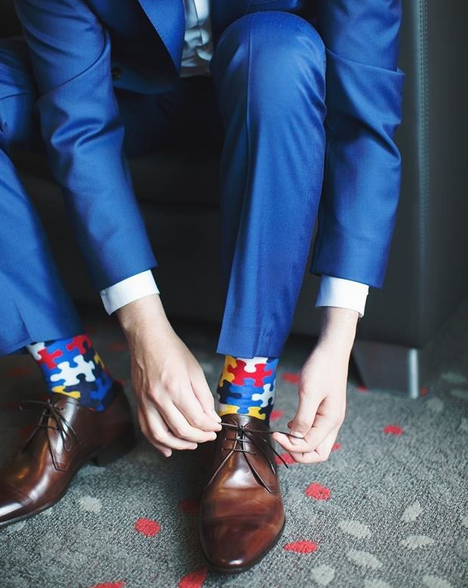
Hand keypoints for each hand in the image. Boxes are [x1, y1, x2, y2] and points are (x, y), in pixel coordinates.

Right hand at [117, 294, 221, 457]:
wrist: (147, 338)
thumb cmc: (172, 350)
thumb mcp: (195, 370)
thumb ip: (204, 397)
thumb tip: (212, 419)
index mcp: (176, 388)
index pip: (197, 419)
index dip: (210, 428)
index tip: (216, 428)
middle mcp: (159, 398)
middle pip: (181, 430)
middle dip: (199, 438)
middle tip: (209, 437)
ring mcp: (145, 402)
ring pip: (161, 436)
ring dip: (179, 445)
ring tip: (192, 444)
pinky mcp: (138, 403)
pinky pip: (146, 430)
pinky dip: (156, 443)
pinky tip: (168, 449)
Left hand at [272, 307, 358, 463]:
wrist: (332, 350)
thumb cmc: (322, 368)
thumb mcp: (308, 392)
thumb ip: (303, 418)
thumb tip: (296, 438)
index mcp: (330, 421)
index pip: (310, 447)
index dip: (291, 445)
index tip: (275, 434)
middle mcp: (334, 423)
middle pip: (318, 453)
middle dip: (299, 453)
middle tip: (282, 441)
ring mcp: (331, 417)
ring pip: (317, 444)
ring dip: (301, 444)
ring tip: (285, 435)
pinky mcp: (326, 411)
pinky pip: (316, 431)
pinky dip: (303, 434)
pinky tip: (292, 425)